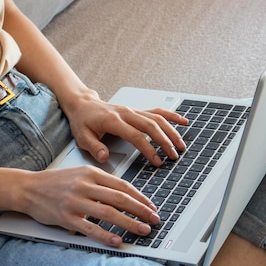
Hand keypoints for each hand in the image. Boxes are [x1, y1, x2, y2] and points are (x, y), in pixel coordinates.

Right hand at [23, 166, 161, 246]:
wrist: (28, 188)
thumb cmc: (55, 182)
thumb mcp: (80, 174)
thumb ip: (100, 182)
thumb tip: (125, 195)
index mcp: (91, 173)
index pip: (122, 186)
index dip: (140, 198)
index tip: (152, 207)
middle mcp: (85, 186)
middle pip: (120, 199)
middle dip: (142, 210)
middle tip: (155, 220)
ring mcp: (75, 202)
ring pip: (109, 213)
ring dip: (130, 223)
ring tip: (143, 230)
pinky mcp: (66, 217)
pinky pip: (90, 228)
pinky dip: (106, 235)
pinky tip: (118, 240)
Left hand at [63, 93, 188, 165]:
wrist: (83, 105)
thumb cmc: (83, 122)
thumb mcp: (82, 137)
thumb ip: (93, 147)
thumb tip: (104, 156)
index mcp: (114, 121)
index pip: (136, 136)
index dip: (148, 149)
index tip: (157, 161)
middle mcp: (126, 113)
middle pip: (151, 126)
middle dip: (165, 141)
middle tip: (174, 156)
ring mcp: (133, 111)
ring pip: (157, 119)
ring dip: (171, 131)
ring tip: (181, 145)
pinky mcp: (137, 111)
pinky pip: (157, 111)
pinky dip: (171, 116)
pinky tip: (183, 121)